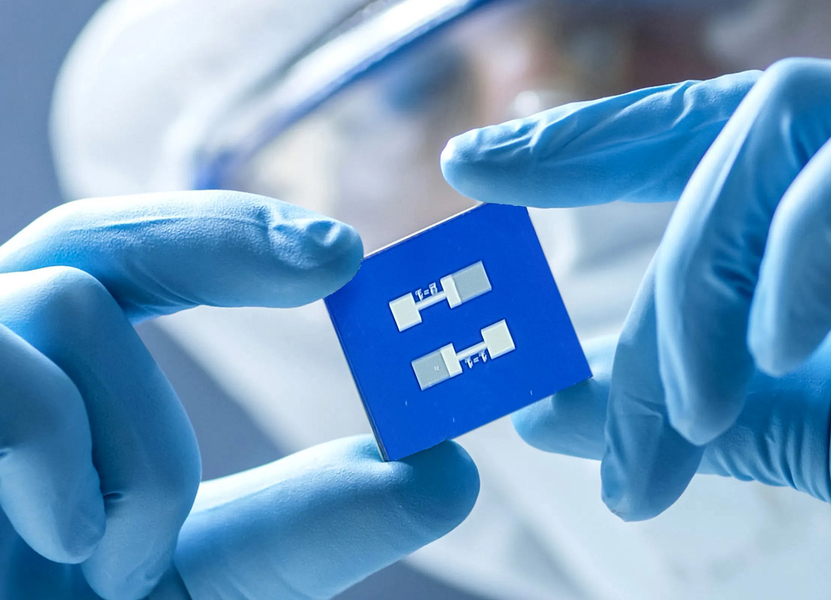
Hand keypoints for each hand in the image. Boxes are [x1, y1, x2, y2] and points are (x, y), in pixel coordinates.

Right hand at [0, 191, 478, 599]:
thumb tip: (450, 472)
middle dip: (223, 231)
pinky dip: (65, 461)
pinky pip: (12, 374)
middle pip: (97, 234)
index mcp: (53, 379)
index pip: (133, 265)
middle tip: (341, 256)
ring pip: (75, 304)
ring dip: (147, 451)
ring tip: (127, 563)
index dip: (229, 237)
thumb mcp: (207, 569)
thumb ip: (308, 521)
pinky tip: (73, 545)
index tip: (347, 256)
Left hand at [440, 58, 830, 537]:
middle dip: (601, 175)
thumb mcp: (821, 431)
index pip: (712, 145)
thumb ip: (690, 405)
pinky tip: (757, 363)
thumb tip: (544, 408)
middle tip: (499, 253)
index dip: (594, 141)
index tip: (477, 160)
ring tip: (670, 428)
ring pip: (768, 144)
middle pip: (724, 132)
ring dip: (692, 291)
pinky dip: (789, 259)